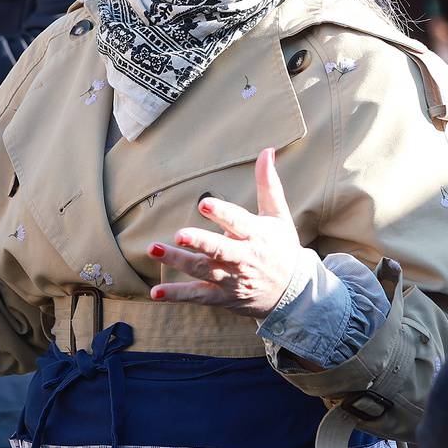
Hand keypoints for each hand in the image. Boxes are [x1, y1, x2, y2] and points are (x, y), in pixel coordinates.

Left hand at [147, 147, 305, 318]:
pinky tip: (156, 292)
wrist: (294, 294)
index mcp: (258, 236)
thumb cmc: (282, 248)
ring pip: (203, 270)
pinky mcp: (222, 296)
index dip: (222, 214)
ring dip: (178, 261)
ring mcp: (232, 280)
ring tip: (153, 249)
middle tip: (179, 234)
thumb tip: (267, 151)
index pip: (239, 222)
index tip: (204, 204)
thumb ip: (268, 185)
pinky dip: (176, 295)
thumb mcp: (279, 216)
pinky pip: (197, 296)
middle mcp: (244, 259)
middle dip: (201, 243)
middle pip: (220, 250)